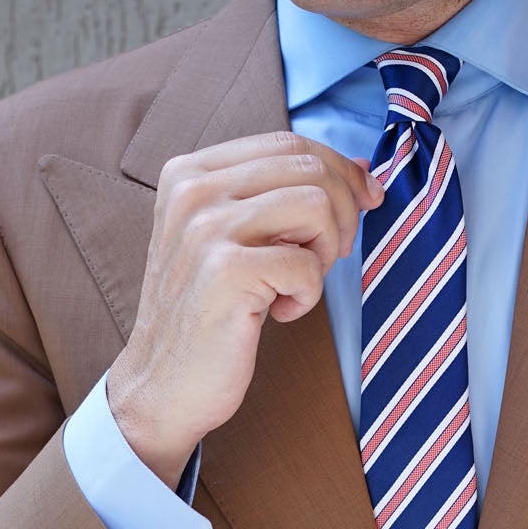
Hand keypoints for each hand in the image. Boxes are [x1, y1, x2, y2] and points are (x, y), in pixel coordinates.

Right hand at [106, 132, 383, 487]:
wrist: (162, 386)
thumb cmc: (208, 317)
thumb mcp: (236, 241)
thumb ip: (284, 198)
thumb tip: (363, 172)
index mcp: (191, 172)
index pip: (288, 142)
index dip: (340, 171)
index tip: (365, 202)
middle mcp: (193, 189)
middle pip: (309, 167)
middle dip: (344, 212)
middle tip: (330, 257)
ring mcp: (205, 228)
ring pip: (316, 205)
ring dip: (326, 251)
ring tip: (299, 283)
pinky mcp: (226, 271)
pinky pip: (307, 264)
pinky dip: (307, 295)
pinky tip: (280, 313)